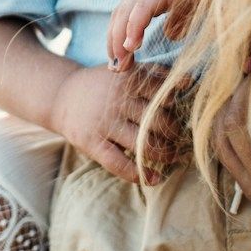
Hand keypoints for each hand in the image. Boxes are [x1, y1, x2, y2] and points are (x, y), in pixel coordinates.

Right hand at [54, 65, 191, 185]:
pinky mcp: (93, 143)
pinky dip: (140, 175)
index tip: (189, 116)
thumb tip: (188, 81)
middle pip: (159, 122)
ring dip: (165, 155)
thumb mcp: (124, 71)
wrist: (62, 96)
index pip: (164, 95)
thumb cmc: (102, 85)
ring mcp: (105, 123)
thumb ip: (153, 73)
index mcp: (128, 80)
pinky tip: (154, 179)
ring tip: (174, 157)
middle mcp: (117, 101)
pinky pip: (120, 164)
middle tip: (183, 140)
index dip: (180, 108)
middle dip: (176, 134)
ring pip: (144, 145)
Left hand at [107, 0, 225, 70]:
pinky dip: (134, 24)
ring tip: (119, 62)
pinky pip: (144, 5)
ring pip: (126, 10)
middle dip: (113, 43)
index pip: (125, 15)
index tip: (119, 64)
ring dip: (118, 38)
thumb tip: (170, 34)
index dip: (117, 38)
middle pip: (119, 14)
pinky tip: (132, 44)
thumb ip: (180, 17)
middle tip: (116, 69)